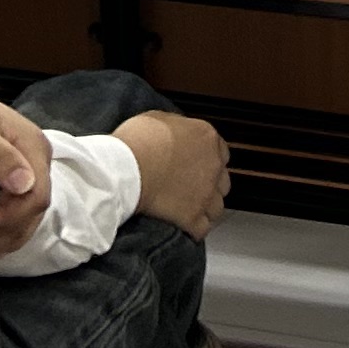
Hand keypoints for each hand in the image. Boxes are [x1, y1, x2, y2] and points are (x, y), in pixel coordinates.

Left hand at [0, 87, 54, 266]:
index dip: (7, 217)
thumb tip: (23, 184)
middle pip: (27, 217)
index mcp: (31, 146)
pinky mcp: (9, 186)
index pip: (35, 196)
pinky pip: (9, 223)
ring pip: (19, 226)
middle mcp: (34, 164)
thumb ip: (0, 155)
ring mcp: (24, 177)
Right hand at [117, 106, 232, 238]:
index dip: (207, 158)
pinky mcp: (194, 218)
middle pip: (222, 179)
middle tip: (190, 186)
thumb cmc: (137, 141)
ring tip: (187, 208)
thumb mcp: (157, 118)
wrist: (126, 170)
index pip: (220, 150)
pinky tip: (183, 227)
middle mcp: (213, 165)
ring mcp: (206, 194)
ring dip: (206, 208)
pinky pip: (203, 228)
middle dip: (209, 184)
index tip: (195, 164)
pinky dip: (195, 229)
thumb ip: (175, 127)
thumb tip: (174, 133)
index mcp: (206, 138)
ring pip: (217, 206)